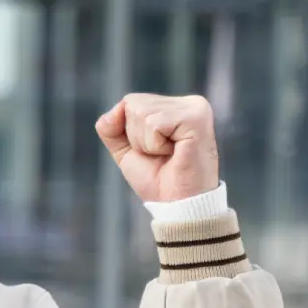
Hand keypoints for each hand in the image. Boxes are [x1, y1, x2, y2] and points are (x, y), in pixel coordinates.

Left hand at [97, 94, 219, 204]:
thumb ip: (111, 128)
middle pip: (133, 103)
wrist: (178, 205)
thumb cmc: (157, 179)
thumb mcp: (126, 150)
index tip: (153, 151)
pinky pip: (153, 124)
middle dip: (136, 137)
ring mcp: (195, 108)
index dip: (128, 132)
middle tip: (161, 155)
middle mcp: (189, 102)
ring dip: (146, 143)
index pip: (130, 101)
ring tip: (168, 154)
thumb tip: (115, 110)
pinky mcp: (196, 118)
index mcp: (176, 106)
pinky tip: (174, 153)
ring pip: (141, 112)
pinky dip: (154, 145)